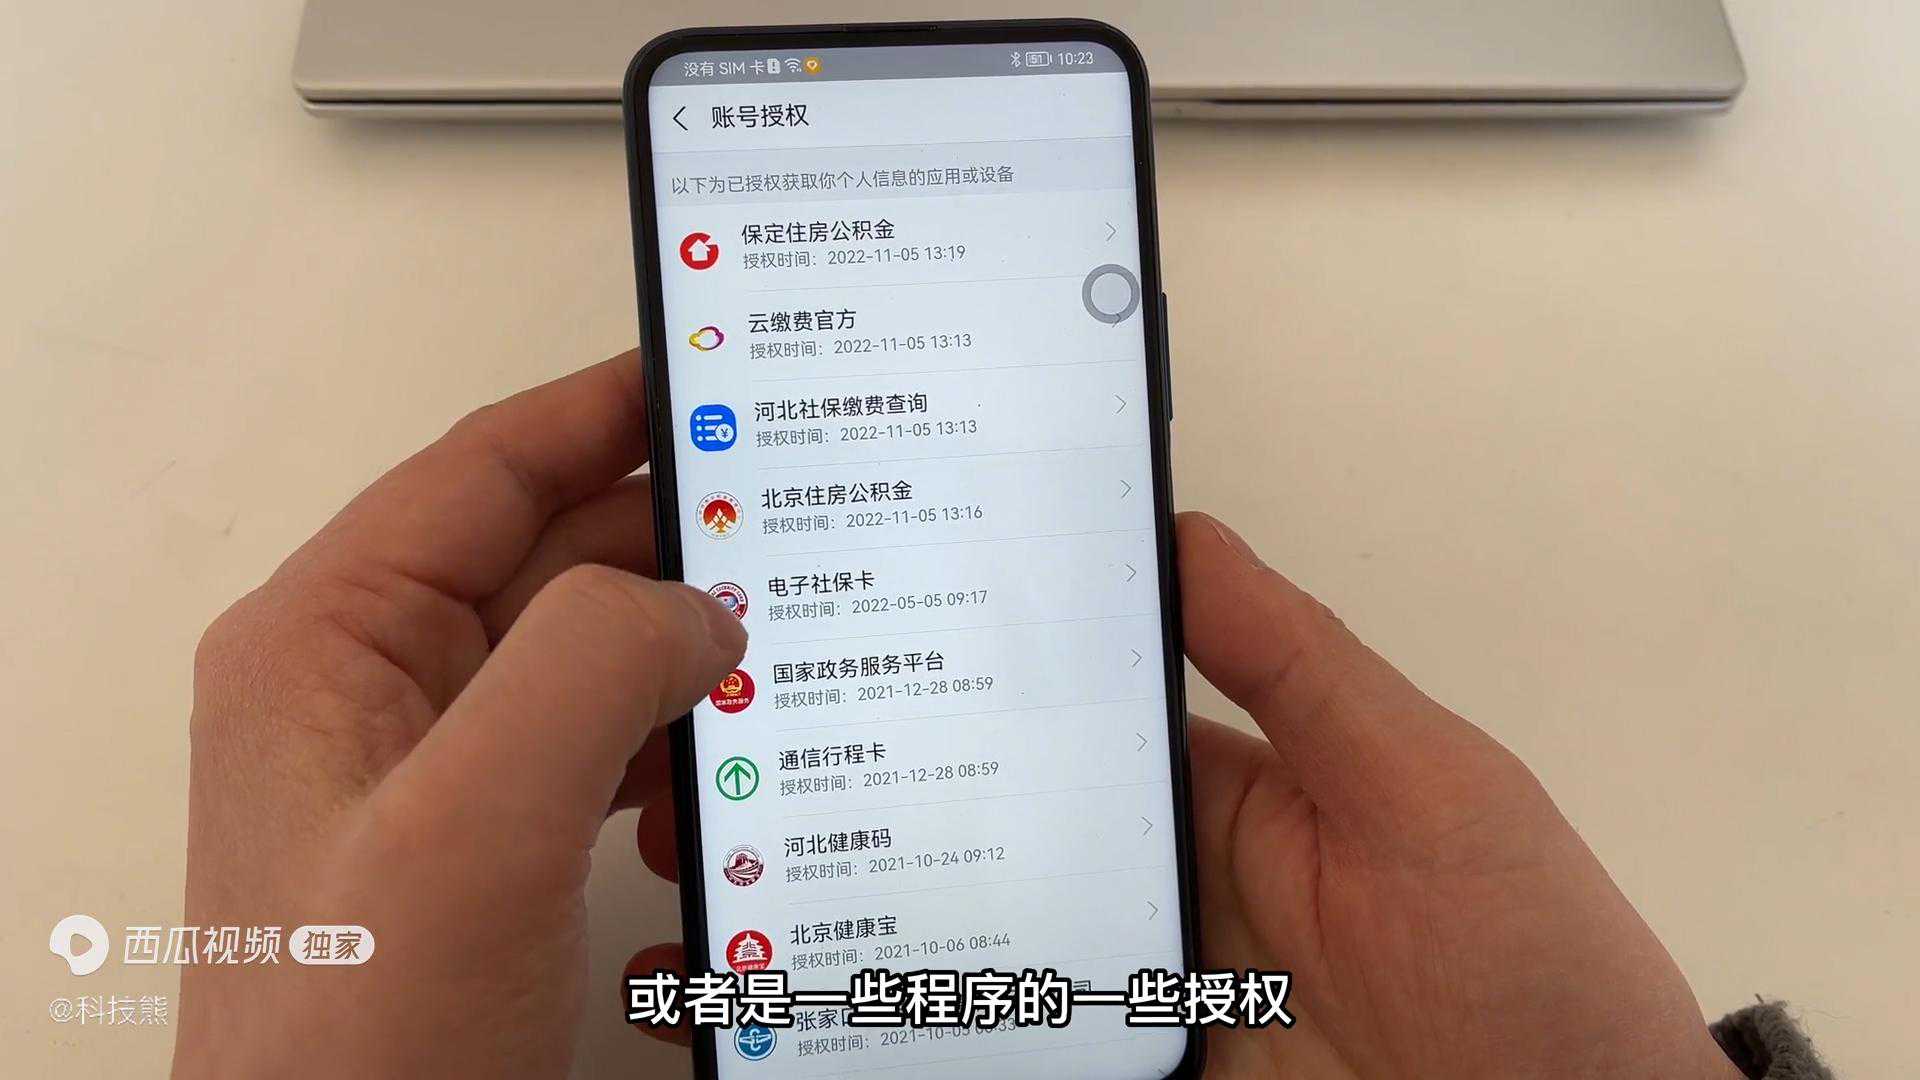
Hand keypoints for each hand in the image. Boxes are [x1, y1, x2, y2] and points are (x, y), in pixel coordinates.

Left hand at [173, 353, 745, 1076]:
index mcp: (329, 644)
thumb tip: (701, 607)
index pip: (484, 471)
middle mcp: (373, 692)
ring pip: (584, 665)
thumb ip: (588, 667)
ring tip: (765, 695)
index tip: (723, 371)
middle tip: (801, 537)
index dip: (603, 408)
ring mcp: (429, 777)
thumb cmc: (365, 1042)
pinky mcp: (484, 853)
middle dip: (670, 556)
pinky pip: (594, 760)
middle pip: (549, 562)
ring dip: (676, 677)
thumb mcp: (476, 827)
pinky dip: (662, 766)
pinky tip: (701, 812)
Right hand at [631, 513, 1739, 1078]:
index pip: (1070, 706)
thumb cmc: (1524, 953)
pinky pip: (1006, 1031)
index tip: (839, 617)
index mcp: (1229, 785)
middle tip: (728, 760)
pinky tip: (810, 997)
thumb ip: (1296, 665)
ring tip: (729, 882)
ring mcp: (1137, 989)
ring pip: (975, 935)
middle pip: (992, 823)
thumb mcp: (1420, 781)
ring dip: (862, 909)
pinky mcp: (1119, 1064)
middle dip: (870, 791)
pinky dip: (908, 1018)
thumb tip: (1176, 526)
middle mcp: (1163, 879)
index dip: (964, 661)